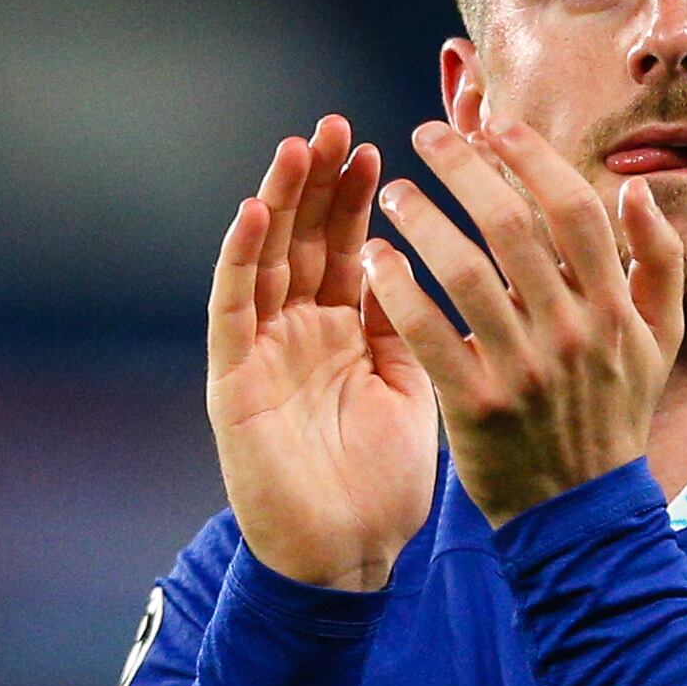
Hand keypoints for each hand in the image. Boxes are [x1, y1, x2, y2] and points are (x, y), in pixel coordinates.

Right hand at [207, 116, 437, 590]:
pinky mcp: (231, 379)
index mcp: (346, 332)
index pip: (351, 247)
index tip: (391, 146)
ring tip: (299, 147)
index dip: (364, 198)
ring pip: (265, 258)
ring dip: (279, 201)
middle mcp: (299, 331)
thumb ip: (416, 327)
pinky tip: (251, 213)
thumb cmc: (384, 484)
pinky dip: (238, 258)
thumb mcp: (414, 388)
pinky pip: (232, 308)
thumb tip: (455, 265)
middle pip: (306, 240)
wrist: (345, 560)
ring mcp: (262, 350)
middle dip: (321, 182)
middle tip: (339, 125)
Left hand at [363, 120, 686, 526]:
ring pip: (461, 271)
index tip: (494, 126)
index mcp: (614, 306)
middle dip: (462, 168)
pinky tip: (374, 259)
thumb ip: (660, 260)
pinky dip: (396, 288)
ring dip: (420, 219)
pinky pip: (426, 332)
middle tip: (427, 136)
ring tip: (394, 194)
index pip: (572, 209)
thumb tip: (635, 189)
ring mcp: (522, 368)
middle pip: (510, 226)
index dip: (532, 158)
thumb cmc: (617, 412)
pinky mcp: (476, 405)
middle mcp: (570, 330)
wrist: (583, 508)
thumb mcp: (662, 337)